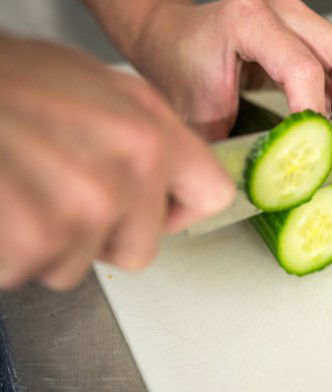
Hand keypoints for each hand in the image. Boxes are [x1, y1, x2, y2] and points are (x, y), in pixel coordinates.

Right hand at [0, 35, 234, 289]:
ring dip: (50, 242)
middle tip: (62, 194)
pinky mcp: (34, 241)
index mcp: (150, 131)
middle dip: (103, 235)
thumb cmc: (7, 82)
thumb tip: (174, 171)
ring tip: (23, 190)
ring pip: (78, 266)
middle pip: (142, 248)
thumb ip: (146, 132)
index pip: (213, 195)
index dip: (179, 209)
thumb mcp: (96, 85)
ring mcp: (83, 210)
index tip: (159, 209)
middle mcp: (128, 171)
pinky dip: (11, 252)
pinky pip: (30, 271)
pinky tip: (2, 208)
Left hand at [87, 0, 331, 139]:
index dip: (314, 118)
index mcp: (246, 20)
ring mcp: (298, 15)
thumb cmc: (175, 65)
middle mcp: (280, 8)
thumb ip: (233, 148)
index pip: (303, 71)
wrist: (169, 36)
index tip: (310, 152)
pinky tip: (326, 119)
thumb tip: (272, 184)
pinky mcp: (308, 28)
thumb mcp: (196, 114)